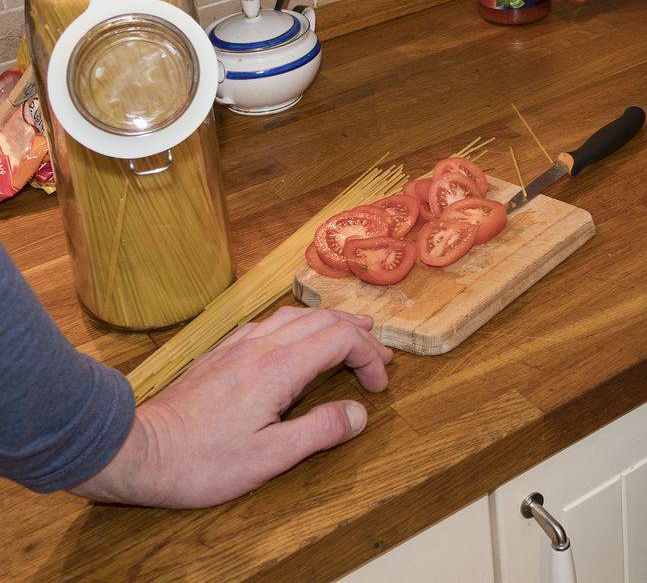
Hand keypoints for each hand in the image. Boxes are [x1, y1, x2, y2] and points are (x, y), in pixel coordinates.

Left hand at [72, 306, 391, 508]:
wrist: (136, 451)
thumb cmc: (200, 462)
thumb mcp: (268, 458)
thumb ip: (319, 431)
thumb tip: (358, 413)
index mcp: (278, 368)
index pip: (340, 340)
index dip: (368, 356)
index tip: (378, 384)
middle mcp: (261, 346)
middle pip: (323, 319)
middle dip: (358, 334)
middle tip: (379, 355)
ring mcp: (238, 346)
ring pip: (295, 314)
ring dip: (330, 322)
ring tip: (349, 334)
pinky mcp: (220, 353)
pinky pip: (269, 322)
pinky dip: (298, 324)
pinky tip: (296, 339)